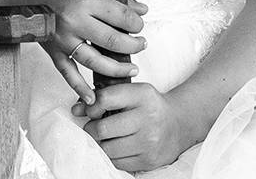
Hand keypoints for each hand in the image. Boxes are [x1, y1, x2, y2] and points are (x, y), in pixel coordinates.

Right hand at [43, 0, 146, 105]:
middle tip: (142, 45)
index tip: (139, 25)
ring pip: (94, 60)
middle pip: (112, 40)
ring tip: (131, 69)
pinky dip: (79, 87)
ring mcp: (62, 39)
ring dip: (116, 68)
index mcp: (85, 1)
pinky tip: (92, 98)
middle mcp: (75, 21)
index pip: (120, 15)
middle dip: (132, 45)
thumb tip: (142, 9)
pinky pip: (67, 72)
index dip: (136, 22)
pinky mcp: (52, 50)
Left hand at [73, 82, 194, 171]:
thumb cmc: (149, 106)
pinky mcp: (148, 160)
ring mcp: (149, 142)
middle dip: (91, 129)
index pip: (105, 99)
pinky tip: (116, 147)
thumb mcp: (132, 92)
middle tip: (94, 127)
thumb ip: (105, 96)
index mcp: (142, 95)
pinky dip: (111, 156)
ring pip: (107, 148)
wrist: (179, 124)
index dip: (91, 106)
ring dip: (100, 144)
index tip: (90, 110)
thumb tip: (76, 109)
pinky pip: (117, 162)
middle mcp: (147, 118)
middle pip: (103, 128)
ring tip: (105, 138)